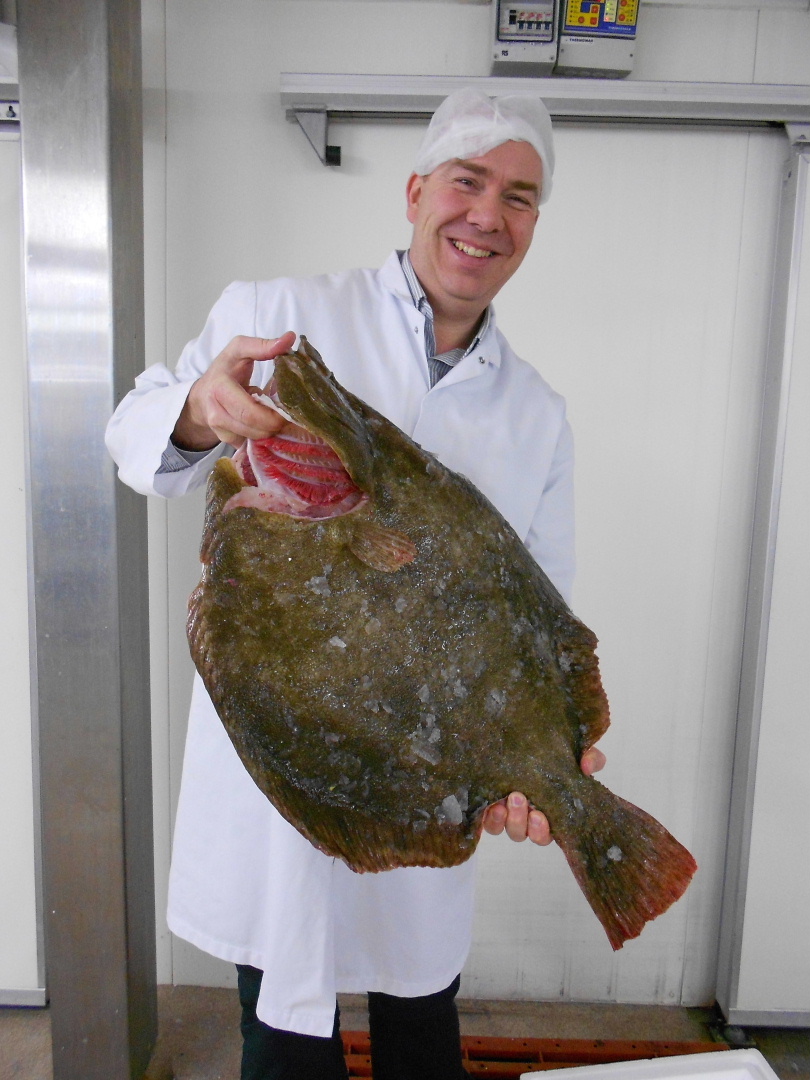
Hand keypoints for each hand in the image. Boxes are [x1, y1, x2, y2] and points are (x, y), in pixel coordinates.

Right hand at [172, 332, 296, 450]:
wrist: (202, 395)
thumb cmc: (224, 370)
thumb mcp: (238, 350)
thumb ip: (262, 345)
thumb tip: (289, 339)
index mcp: (220, 389)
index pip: (250, 412)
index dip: (272, 416)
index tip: (288, 410)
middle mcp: (216, 413)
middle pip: (256, 430)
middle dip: (276, 425)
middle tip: (287, 414)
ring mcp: (219, 430)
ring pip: (255, 440)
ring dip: (270, 431)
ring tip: (274, 415)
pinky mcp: (226, 441)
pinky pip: (250, 446)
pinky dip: (262, 437)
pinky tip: (264, 424)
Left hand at [480, 745, 605, 845]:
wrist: (522, 735)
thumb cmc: (553, 750)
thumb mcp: (576, 752)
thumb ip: (591, 758)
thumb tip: (588, 766)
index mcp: (549, 811)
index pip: (546, 834)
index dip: (541, 831)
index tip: (538, 816)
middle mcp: (526, 817)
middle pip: (522, 833)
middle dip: (520, 820)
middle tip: (518, 798)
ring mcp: (506, 812)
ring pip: (504, 829)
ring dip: (505, 817)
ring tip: (505, 799)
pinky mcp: (490, 804)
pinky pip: (487, 822)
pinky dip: (489, 816)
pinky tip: (491, 803)